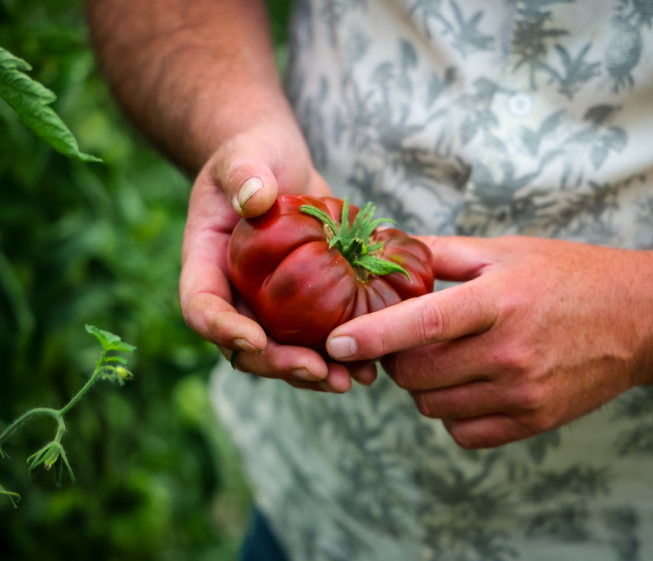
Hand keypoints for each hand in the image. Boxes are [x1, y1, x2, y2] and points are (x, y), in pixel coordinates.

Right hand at [180, 121, 375, 391]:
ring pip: (282, 351)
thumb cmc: (254, 156)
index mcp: (206, 264)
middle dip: (279, 363)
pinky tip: (371, 365)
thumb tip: (254, 198)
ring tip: (353, 379)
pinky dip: (340, 354)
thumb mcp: (245, 155)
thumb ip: (244, 173)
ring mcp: (266, 304)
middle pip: (245, 345)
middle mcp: (233, 294)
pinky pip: (314, 338)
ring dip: (314, 371)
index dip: (223, 329)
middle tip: (319, 371)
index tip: (256, 339)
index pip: (201, 307)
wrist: (278, 167)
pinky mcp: (300, 304)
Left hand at [325, 235, 652, 446]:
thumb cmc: (565, 275)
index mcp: (498, 300)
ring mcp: (522, 392)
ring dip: (423, 383)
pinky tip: (469, 383)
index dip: (373, 334)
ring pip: (431, 404)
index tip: (335, 342)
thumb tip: (385, 246)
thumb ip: (441, 252)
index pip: (423, 323)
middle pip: (415, 372)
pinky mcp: (533, 420)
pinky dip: (451, 411)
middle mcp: (509, 351)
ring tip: (448, 356)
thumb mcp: (505, 251)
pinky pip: (461, 431)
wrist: (638, 318)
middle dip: (397, 356)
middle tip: (410, 337)